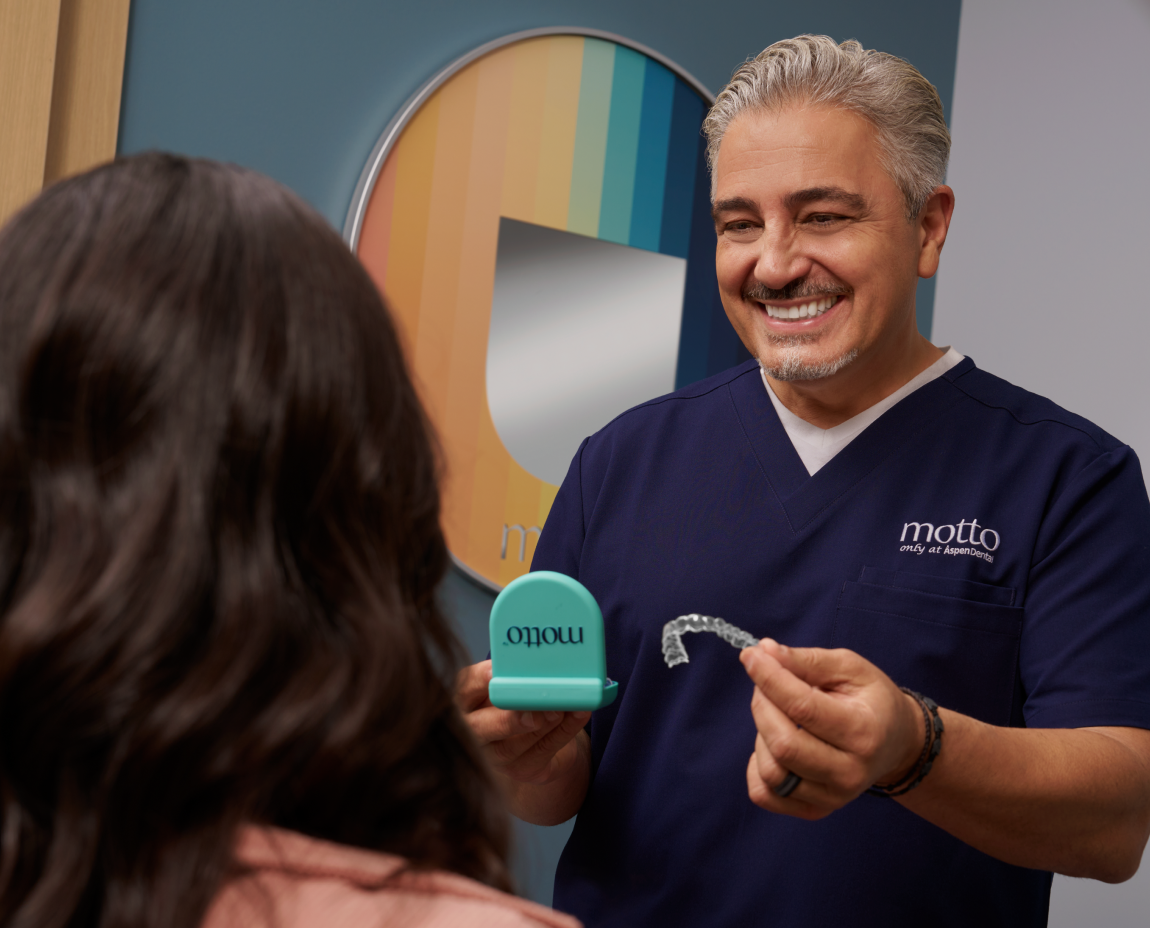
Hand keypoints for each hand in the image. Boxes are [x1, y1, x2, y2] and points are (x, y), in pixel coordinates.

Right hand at [455, 660, 590, 785]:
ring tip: (559, 707)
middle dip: (506, 720)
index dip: (477, 682)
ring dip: (541, 725)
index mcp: (466, 700)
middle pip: (477, 730)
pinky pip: (543, 751)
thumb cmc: (521, 697)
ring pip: (512, 747)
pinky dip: (564, 730)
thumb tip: (538, 661)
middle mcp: (474, 730)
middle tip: (531, 712)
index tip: (494, 673)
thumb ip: (516, 673)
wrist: (540, 735)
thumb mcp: (512, 681)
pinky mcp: (522, 769)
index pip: (463, 690)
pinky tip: (579, 712)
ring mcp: (495, 756)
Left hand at [739, 639, 923, 819]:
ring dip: (761, 734)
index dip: (770, 678)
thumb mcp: (850, 668)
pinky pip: (765, 795)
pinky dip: (756, 768)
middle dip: (762, 704)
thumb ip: (807, 660)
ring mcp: (833, 796)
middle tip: (765, 683)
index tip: (751, 656)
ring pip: (771, 771)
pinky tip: (770, 745)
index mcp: (863, 732)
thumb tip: (764, 651)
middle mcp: (849, 772)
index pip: (802, 707)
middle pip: (783, 743)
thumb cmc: (871, 700)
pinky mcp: (816, 809)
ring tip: (776, 715)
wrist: (897, 744)